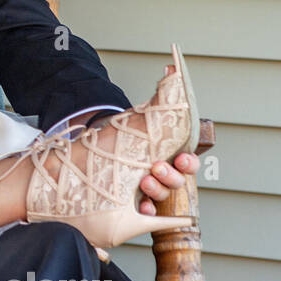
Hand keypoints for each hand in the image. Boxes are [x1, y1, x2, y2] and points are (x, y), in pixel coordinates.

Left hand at [136, 61, 198, 215]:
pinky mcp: (131, 206)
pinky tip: (142, 207)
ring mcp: (147, 191)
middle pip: (178, 182)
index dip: (188, 163)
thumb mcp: (140, 117)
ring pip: (164, 197)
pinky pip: (146, 215)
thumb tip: (173, 66)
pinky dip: (147, 211)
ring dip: (157, 191)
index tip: (180, 158)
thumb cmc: (123, 136)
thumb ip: (161, 97)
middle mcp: (160, 174)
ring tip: (143, 182)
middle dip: (171, 177)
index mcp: (166, 154)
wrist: (91, 157)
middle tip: (156, 168)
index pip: (187, 162)